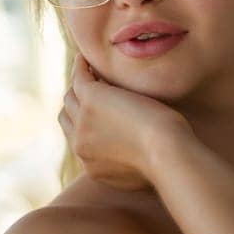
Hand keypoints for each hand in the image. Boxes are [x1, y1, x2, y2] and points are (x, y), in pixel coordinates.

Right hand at [58, 52, 188, 191]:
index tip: (97, 111)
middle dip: (75, 103)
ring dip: (77, 82)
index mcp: (90, 166)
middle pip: (68, 117)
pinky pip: (79, 78)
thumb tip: (130, 158)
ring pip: (71, 97)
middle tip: (89, 88)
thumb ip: (126, 166)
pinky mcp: (91, 98)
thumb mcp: (139, 175)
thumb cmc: (165, 163)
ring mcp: (83, 121)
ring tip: (88, 69)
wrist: (165, 152)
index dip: (84, 124)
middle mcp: (80, 145)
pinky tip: (86, 58)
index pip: (78, 140)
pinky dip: (81, 67)